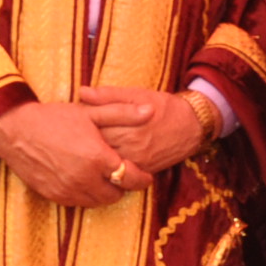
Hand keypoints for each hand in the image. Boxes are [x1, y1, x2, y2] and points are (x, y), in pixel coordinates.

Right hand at [0, 99, 132, 207]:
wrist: (14, 130)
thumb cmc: (54, 118)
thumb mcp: (90, 112)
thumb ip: (122, 113)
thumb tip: (151, 111)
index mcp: (97, 158)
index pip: (131, 178)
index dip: (142, 179)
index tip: (145, 176)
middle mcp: (83, 178)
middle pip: (116, 194)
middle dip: (123, 186)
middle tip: (122, 174)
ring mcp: (67, 189)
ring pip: (98, 202)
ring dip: (105, 192)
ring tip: (104, 177)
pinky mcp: (53, 195)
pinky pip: (78, 203)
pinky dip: (87, 195)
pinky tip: (85, 180)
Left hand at [83, 84, 210, 177]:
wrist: (192, 125)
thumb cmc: (163, 106)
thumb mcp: (137, 94)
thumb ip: (108, 95)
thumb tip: (82, 93)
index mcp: (126, 125)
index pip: (93, 129)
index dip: (80, 127)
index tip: (72, 123)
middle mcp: (131, 146)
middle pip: (97, 149)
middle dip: (84, 144)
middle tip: (73, 139)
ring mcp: (137, 161)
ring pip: (106, 163)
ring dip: (94, 158)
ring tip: (83, 151)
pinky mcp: (143, 170)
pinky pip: (120, 172)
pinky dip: (109, 167)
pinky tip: (101, 161)